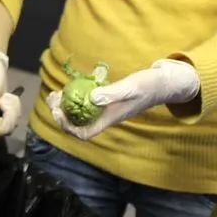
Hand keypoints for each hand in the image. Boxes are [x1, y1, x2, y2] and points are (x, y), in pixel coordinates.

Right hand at [0, 44, 21, 140]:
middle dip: (10, 116)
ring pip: (10, 125)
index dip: (1, 126)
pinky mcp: (1, 113)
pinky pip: (12, 119)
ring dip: (14, 111)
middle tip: (7, 98)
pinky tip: (10, 97)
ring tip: (8, 96)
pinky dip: (15, 109)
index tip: (3, 107)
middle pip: (3, 131)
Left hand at [45, 59, 200, 140]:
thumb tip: (91, 98)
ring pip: (80, 115)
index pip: (84, 133)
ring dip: (65, 106)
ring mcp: (106, 110)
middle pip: (78, 125)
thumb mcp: (130, 87)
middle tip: (53, 97)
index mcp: (110, 118)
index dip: (68, 127)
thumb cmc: (148, 85)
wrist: (163, 83)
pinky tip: (70, 88)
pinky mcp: (107, 101)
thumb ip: (112, 93)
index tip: (58, 111)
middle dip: (61, 114)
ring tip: (56, 93)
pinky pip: (86, 105)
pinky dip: (75, 98)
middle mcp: (106, 117)